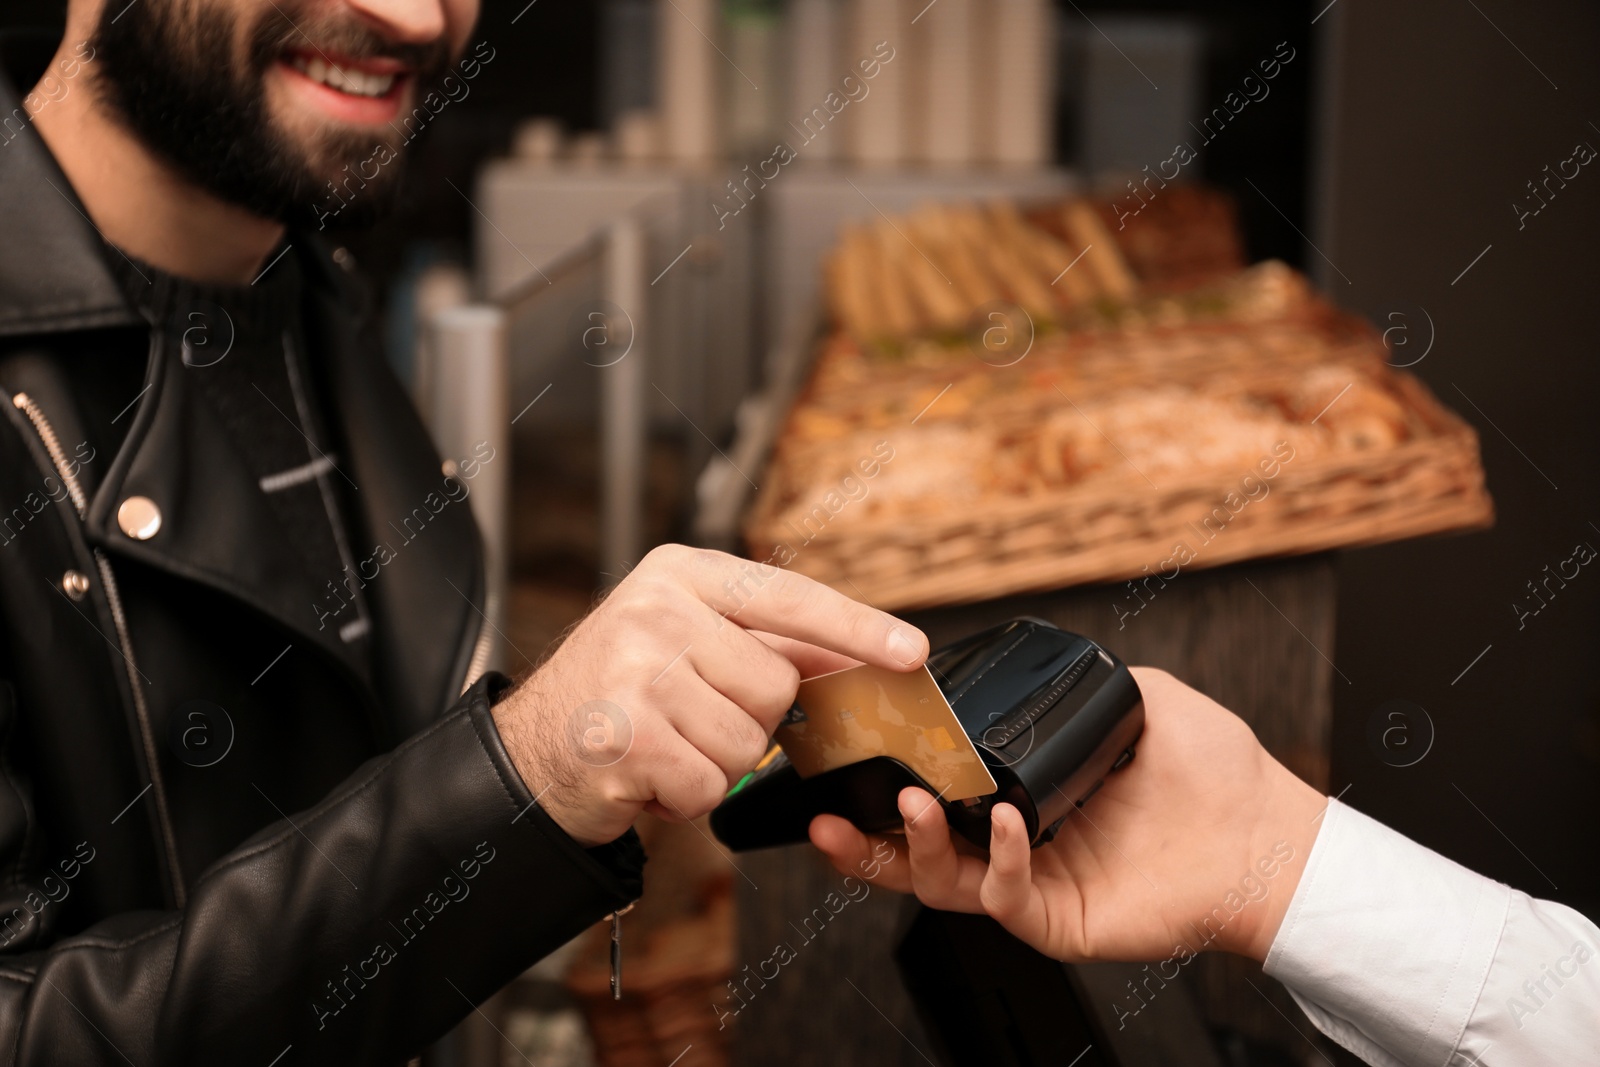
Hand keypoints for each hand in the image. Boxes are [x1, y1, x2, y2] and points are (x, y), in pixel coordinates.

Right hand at [492, 545, 928, 846]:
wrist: (529, 755)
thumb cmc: (620, 695)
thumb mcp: (686, 642)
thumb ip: (767, 644)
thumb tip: (861, 657)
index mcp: (680, 574)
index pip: (789, 598)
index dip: (856, 628)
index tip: (912, 652)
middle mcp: (655, 610)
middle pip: (775, 684)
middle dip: (746, 719)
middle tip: (687, 717)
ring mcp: (635, 671)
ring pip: (748, 740)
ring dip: (714, 763)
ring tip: (664, 745)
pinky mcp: (624, 735)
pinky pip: (710, 783)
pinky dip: (686, 797)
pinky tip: (646, 773)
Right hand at [809, 667, 1325, 962]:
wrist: (1267, 834)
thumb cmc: (1215, 771)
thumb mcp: (1141, 697)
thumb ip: (1081, 685)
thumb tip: (1032, 662)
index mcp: (1021, 794)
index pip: (938, 793)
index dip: (887, 780)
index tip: (855, 751)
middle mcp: (1016, 842)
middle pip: (914, 849)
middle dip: (863, 837)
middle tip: (832, 810)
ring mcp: (1033, 882)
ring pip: (940, 882)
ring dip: (909, 848)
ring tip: (906, 805)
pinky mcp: (1056, 918)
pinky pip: (1006, 894)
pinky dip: (997, 857)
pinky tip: (1005, 819)